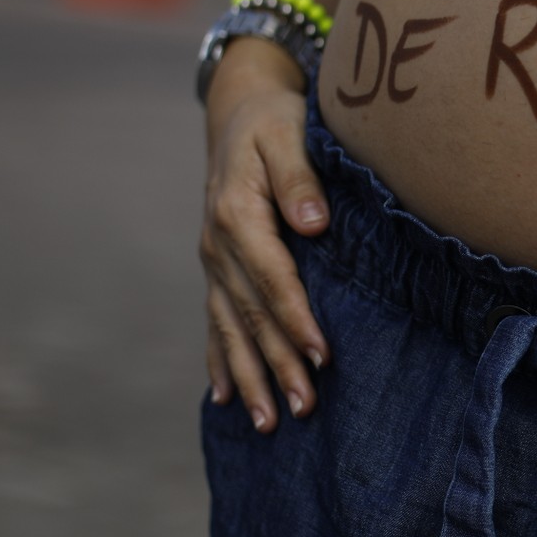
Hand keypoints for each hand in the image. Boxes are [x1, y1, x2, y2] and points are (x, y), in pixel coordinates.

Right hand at [199, 40, 330, 431]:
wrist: (240, 112)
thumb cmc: (276, 121)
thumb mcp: (289, 133)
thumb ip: (300, 178)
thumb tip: (314, 223)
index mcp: (238, 213)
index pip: (273, 277)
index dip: (296, 318)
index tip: (322, 355)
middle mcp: (219, 244)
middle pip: (252, 314)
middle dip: (277, 364)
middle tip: (303, 408)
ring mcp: (214, 260)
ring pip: (231, 328)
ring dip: (249, 376)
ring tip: (266, 423)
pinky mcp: (218, 268)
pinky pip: (215, 321)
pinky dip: (219, 360)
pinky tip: (223, 397)